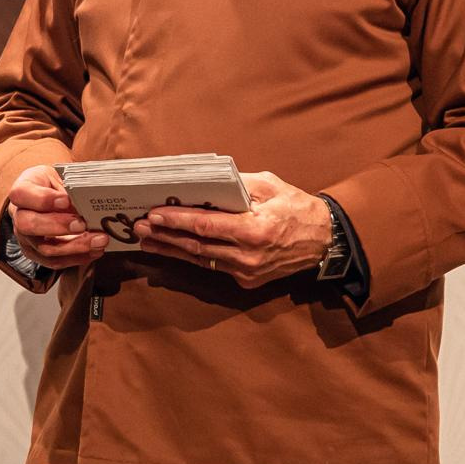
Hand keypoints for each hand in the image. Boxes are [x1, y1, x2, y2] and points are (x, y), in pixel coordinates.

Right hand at [6, 164, 106, 270]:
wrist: (46, 196)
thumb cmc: (53, 184)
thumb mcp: (59, 175)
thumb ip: (70, 187)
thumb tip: (89, 201)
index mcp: (22, 190)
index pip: (21, 194)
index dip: (43, 199)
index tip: (66, 200)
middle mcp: (19, 216)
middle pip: (29, 225)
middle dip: (59, 226)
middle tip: (83, 224)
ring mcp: (26, 238)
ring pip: (45, 249)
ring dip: (76, 247)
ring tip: (99, 240)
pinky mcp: (37, 254)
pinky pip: (55, 262)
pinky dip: (78, 258)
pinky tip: (95, 251)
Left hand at [134, 172, 331, 287]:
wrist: (324, 241)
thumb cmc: (297, 208)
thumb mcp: (271, 186)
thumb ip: (237, 184)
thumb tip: (205, 182)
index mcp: (255, 230)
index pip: (205, 225)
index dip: (176, 220)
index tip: (153, 214)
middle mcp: (248, 256)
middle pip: (196, 246)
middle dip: (165, 236)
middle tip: (140, 228)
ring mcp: (247, 272)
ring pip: (200, 261)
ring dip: (172, 249)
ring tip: (147, 241)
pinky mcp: (247, 282)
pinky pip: (214, 267)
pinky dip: (192, 257)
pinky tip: (174, 249)